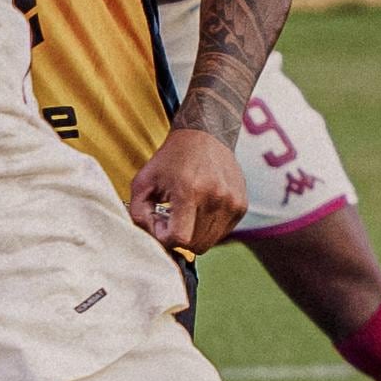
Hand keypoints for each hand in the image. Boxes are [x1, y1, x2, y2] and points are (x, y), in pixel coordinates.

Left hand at [125, 126, 244, 254]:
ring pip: (209, 242)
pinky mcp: (241, 206)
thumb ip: (139, 214)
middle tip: (170, 218)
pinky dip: (207, 228)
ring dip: (193, 235)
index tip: (160, 222)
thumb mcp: (143, 181)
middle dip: (178, 238)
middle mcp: (215, 197)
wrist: (205, 135)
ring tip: (184, 213)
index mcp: (189, 191)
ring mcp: (232, 202)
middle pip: (195, 245)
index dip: (165, 238)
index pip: (180, 238)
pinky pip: (221, 233)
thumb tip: (153, 239)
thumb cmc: (171, 159)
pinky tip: (199, 209)